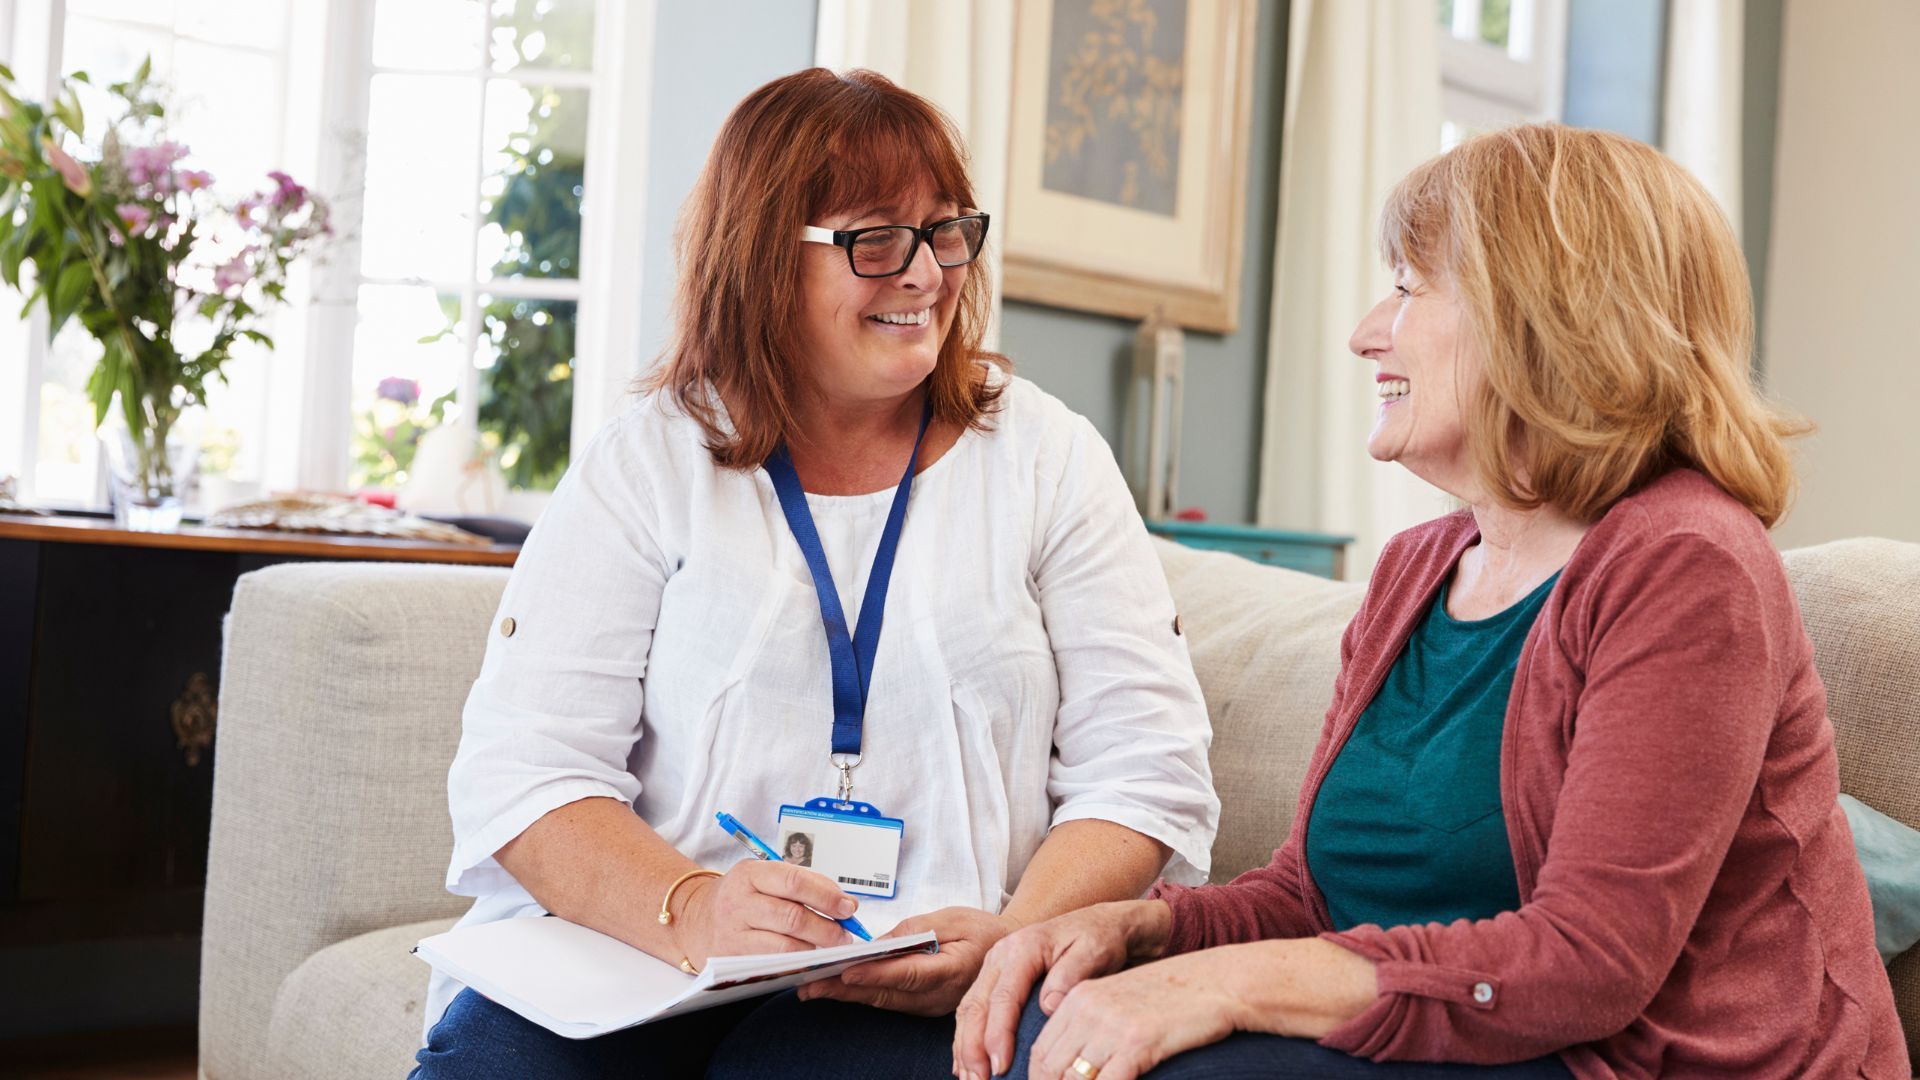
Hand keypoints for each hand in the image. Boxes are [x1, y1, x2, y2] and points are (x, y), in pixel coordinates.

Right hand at [676, 859, 858, 970]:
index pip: (794, 881)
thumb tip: (845, 903)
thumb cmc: (741, 897)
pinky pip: (772, 964)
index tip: (848, 907)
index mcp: (750, 874)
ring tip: (830, 948)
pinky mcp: (731, 958)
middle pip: (792, 917)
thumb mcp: (764, 878)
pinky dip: (796, 963)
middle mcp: (738, 901)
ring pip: (784, 945)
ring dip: (815, 948)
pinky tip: (808, 959)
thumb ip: (804, 885)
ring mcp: (733, 932)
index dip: (826, 896)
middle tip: (844, 935)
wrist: (694, 919)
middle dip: (827, 928)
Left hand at [797, 906, 1016, 1015]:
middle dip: (845, 989)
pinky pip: (890, 1001)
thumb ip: (914, 930)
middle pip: (886, 994)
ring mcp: (931, 1005)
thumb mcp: (953, 917)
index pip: (906, 974)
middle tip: (810, 984)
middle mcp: (939, 995)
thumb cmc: (983, 931)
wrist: (1009, 952)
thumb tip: (877, 944)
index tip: (844, 970)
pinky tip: (839, 988)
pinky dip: (863, 994)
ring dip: (848, 994)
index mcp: (952, 970)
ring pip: (884, 1001)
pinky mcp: (924, 1007)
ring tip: (814, 987)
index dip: (873, 973)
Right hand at [952, 900, 1169, 1079]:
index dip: (998, 1035)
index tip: (1000, 1066)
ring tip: (971, 1079)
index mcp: (1022, 948)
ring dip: (966, 1047)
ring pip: (969, 1010)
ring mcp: (994, 966)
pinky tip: (967, 1062)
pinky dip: (967, 1037)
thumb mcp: (1094, 951)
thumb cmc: (1098, 938)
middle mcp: (1000, 956)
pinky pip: (972, 1009)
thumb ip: (1070, 975)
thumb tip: (1048, 1006)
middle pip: (977, 1005)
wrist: (1097, 923)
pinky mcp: (994, 978)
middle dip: (973, 1048)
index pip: (1003, 997)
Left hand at [1025, 951, 1244, 1079]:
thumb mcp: (1121, 1002)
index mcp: (1079, 998)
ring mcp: (1112, 1025)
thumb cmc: (1173, 998)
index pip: (1040, 1051)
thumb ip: (1092, 1027)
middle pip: (1049, 1068)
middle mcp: (1089, 1009)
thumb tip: (1073, 1068)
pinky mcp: (1138, 1042)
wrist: (1219, 981)